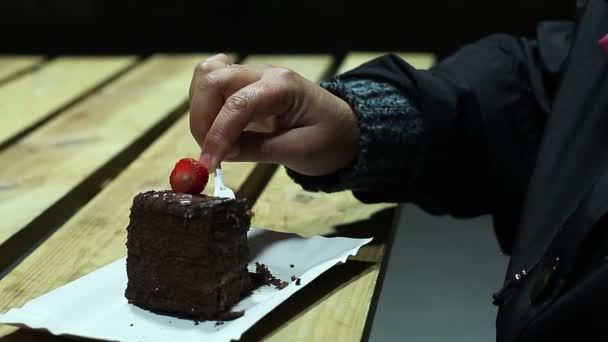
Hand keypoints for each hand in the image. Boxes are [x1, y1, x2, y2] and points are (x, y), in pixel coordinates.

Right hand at [188, 54, 359, 175]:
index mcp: (283, 87)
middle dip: (202, 119)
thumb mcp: (300, 152)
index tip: (209, 164)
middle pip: (213, 79)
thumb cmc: (330, 140)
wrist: (347, 130)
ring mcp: (253, 76)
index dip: (217, 135)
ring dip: (200, 110)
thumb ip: (258, 149)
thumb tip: (221, 153)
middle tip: (210, 153)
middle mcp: (264, 73)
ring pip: (207, 76)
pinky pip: (212, 85)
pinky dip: (205, 105)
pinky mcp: (246, 87)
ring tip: (214, 141)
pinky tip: (217, 129)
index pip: (238, 104)